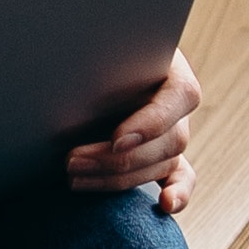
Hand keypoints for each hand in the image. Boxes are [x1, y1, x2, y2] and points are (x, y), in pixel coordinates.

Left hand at [66, 48, 199, 217]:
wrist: (88, 56)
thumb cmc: (90, 46)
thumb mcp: (96, 43)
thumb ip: (96, 54)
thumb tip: (66, 58)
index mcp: (172, 68)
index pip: (179, 96)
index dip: (151, 122)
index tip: (117, 139)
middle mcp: (178, 103)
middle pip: (168, 140)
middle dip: (117, 158)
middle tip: (71, 160)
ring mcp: (174, 131)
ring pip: (162, 163)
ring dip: (118, 177)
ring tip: (73, 178)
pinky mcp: (166, 155)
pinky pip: (182, 177)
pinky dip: (178, 193)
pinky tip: (164, 205)